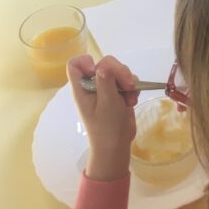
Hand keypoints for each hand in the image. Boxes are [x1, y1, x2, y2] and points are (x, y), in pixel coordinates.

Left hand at [68, 55, 138, 181]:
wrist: (116, 146)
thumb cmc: (107, 128)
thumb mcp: (107, 104)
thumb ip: (105, 82)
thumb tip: (103, 64)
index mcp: (83, 88)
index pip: (75, 64)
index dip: (86, 62)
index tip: (98, 70)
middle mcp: (93, 85)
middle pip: (104, 63)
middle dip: (119, 71)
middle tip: (128, 85)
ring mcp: (106, 88)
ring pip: (118, 70)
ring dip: (128, 80)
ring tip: (130, 98)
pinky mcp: (118, 92)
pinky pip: (127, 79)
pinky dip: (132, 87)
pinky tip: (133, 100)